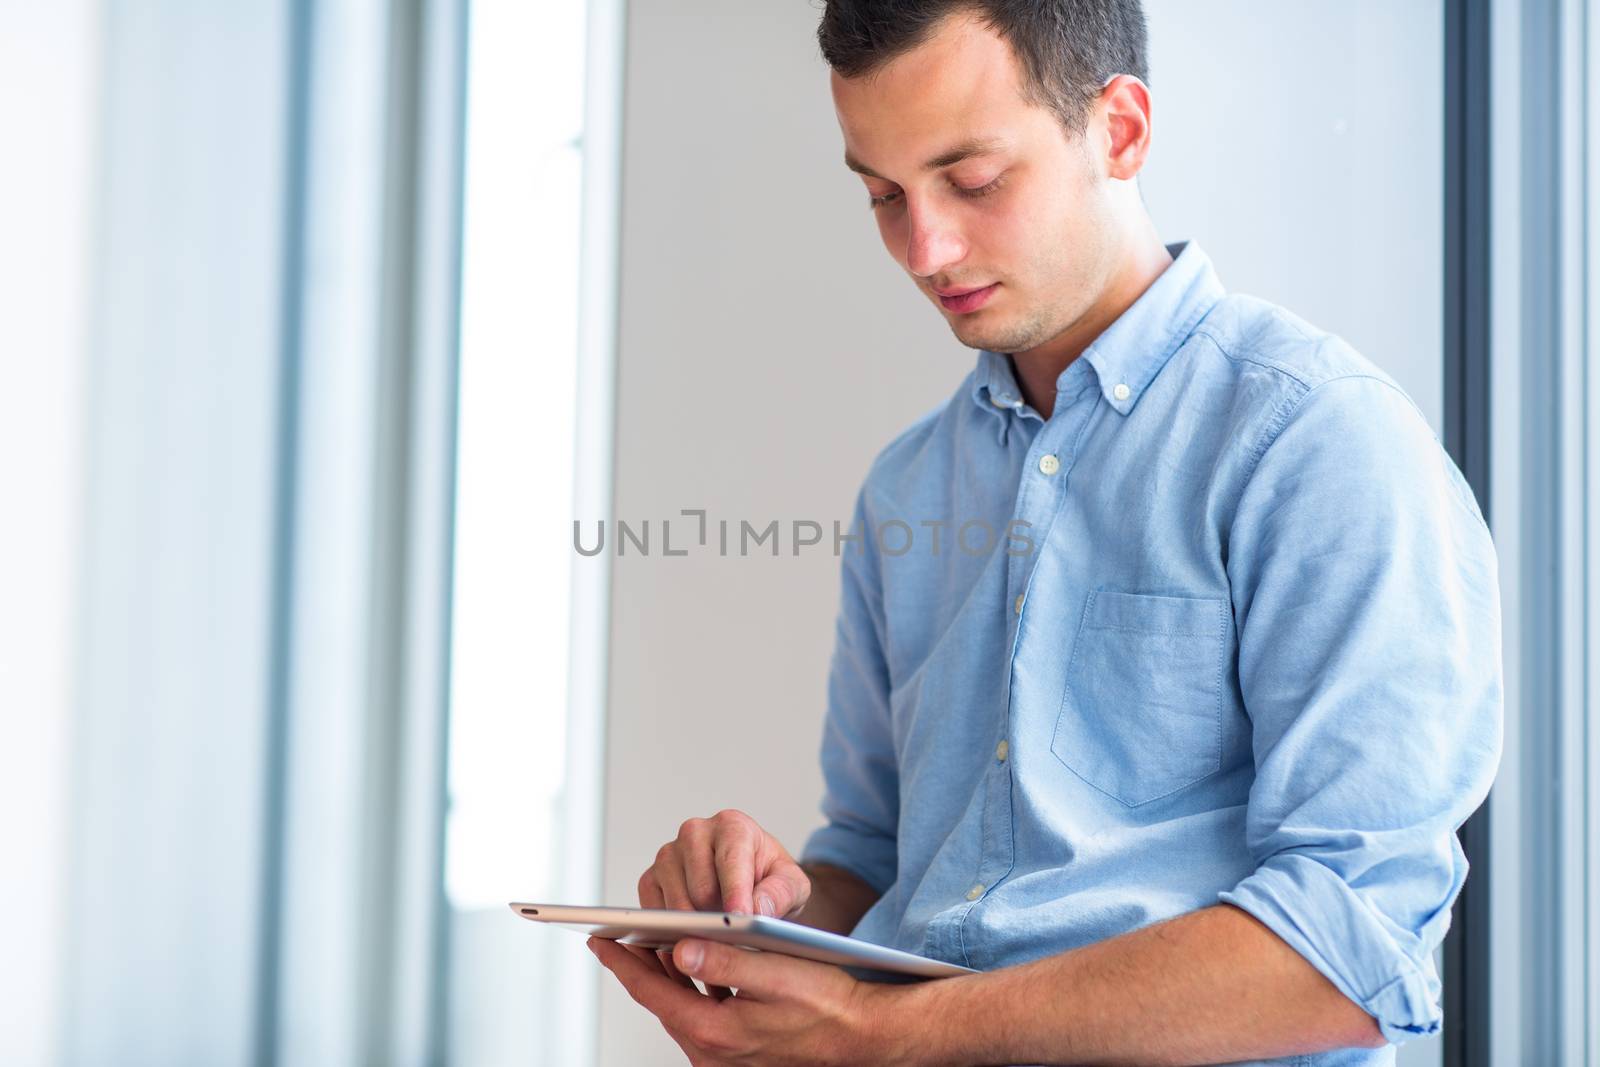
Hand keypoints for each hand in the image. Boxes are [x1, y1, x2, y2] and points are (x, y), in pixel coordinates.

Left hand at [588, 933, 902, 1065]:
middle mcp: (712, 1051)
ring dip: (662, 976)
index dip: (624, 963)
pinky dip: (686, 988)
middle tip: (615, 936)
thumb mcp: (775, 974)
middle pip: (660, 1001)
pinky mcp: (734, 1052)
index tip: (599, 939)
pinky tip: (686, 965)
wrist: (860, 1033)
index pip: (653, 992)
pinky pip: (697, 1014)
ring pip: (677, 1007)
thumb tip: (679, 949)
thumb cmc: (825, 1002)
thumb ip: (726, 961)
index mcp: (715, 1032)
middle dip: (638, 967)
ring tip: (644, 944)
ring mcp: (722, 1055)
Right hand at [638, 809, 811, 998]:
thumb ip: (780, 894)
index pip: (730, 860)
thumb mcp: (793, 887)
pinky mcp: (651, 880)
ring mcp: (668, 855)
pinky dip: (672, 938)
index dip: (734, 893)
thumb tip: (757, 910)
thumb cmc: (771, 881)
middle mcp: (695, 833)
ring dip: (694, 935)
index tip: (739, 920)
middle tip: (732, 949)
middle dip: (716, 922)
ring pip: (674, 906)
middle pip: (698, 888)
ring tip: (717, 958)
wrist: (753, 882)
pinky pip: (653, 915)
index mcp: (732, 827)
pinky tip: (695, 951)